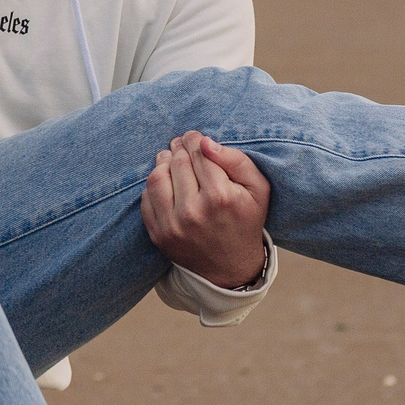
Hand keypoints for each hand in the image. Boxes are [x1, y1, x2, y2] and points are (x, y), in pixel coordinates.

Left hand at [139, 132, 268, 287]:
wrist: (231, 267)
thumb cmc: (246, 221)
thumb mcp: (258, 189)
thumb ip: (236, 160)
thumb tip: (206, 142)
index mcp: (220, 197)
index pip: (199, 153)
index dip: (195, 140)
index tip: (195, 138)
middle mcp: (193, 211)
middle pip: (178, 162)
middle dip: (180, 147)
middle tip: (183, 144)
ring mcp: (172, 225)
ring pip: (157, 177)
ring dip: (163, 162)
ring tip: (171, 158)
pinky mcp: (158, 235)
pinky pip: (146, 198)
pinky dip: (154, 185)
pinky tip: (167, 183)